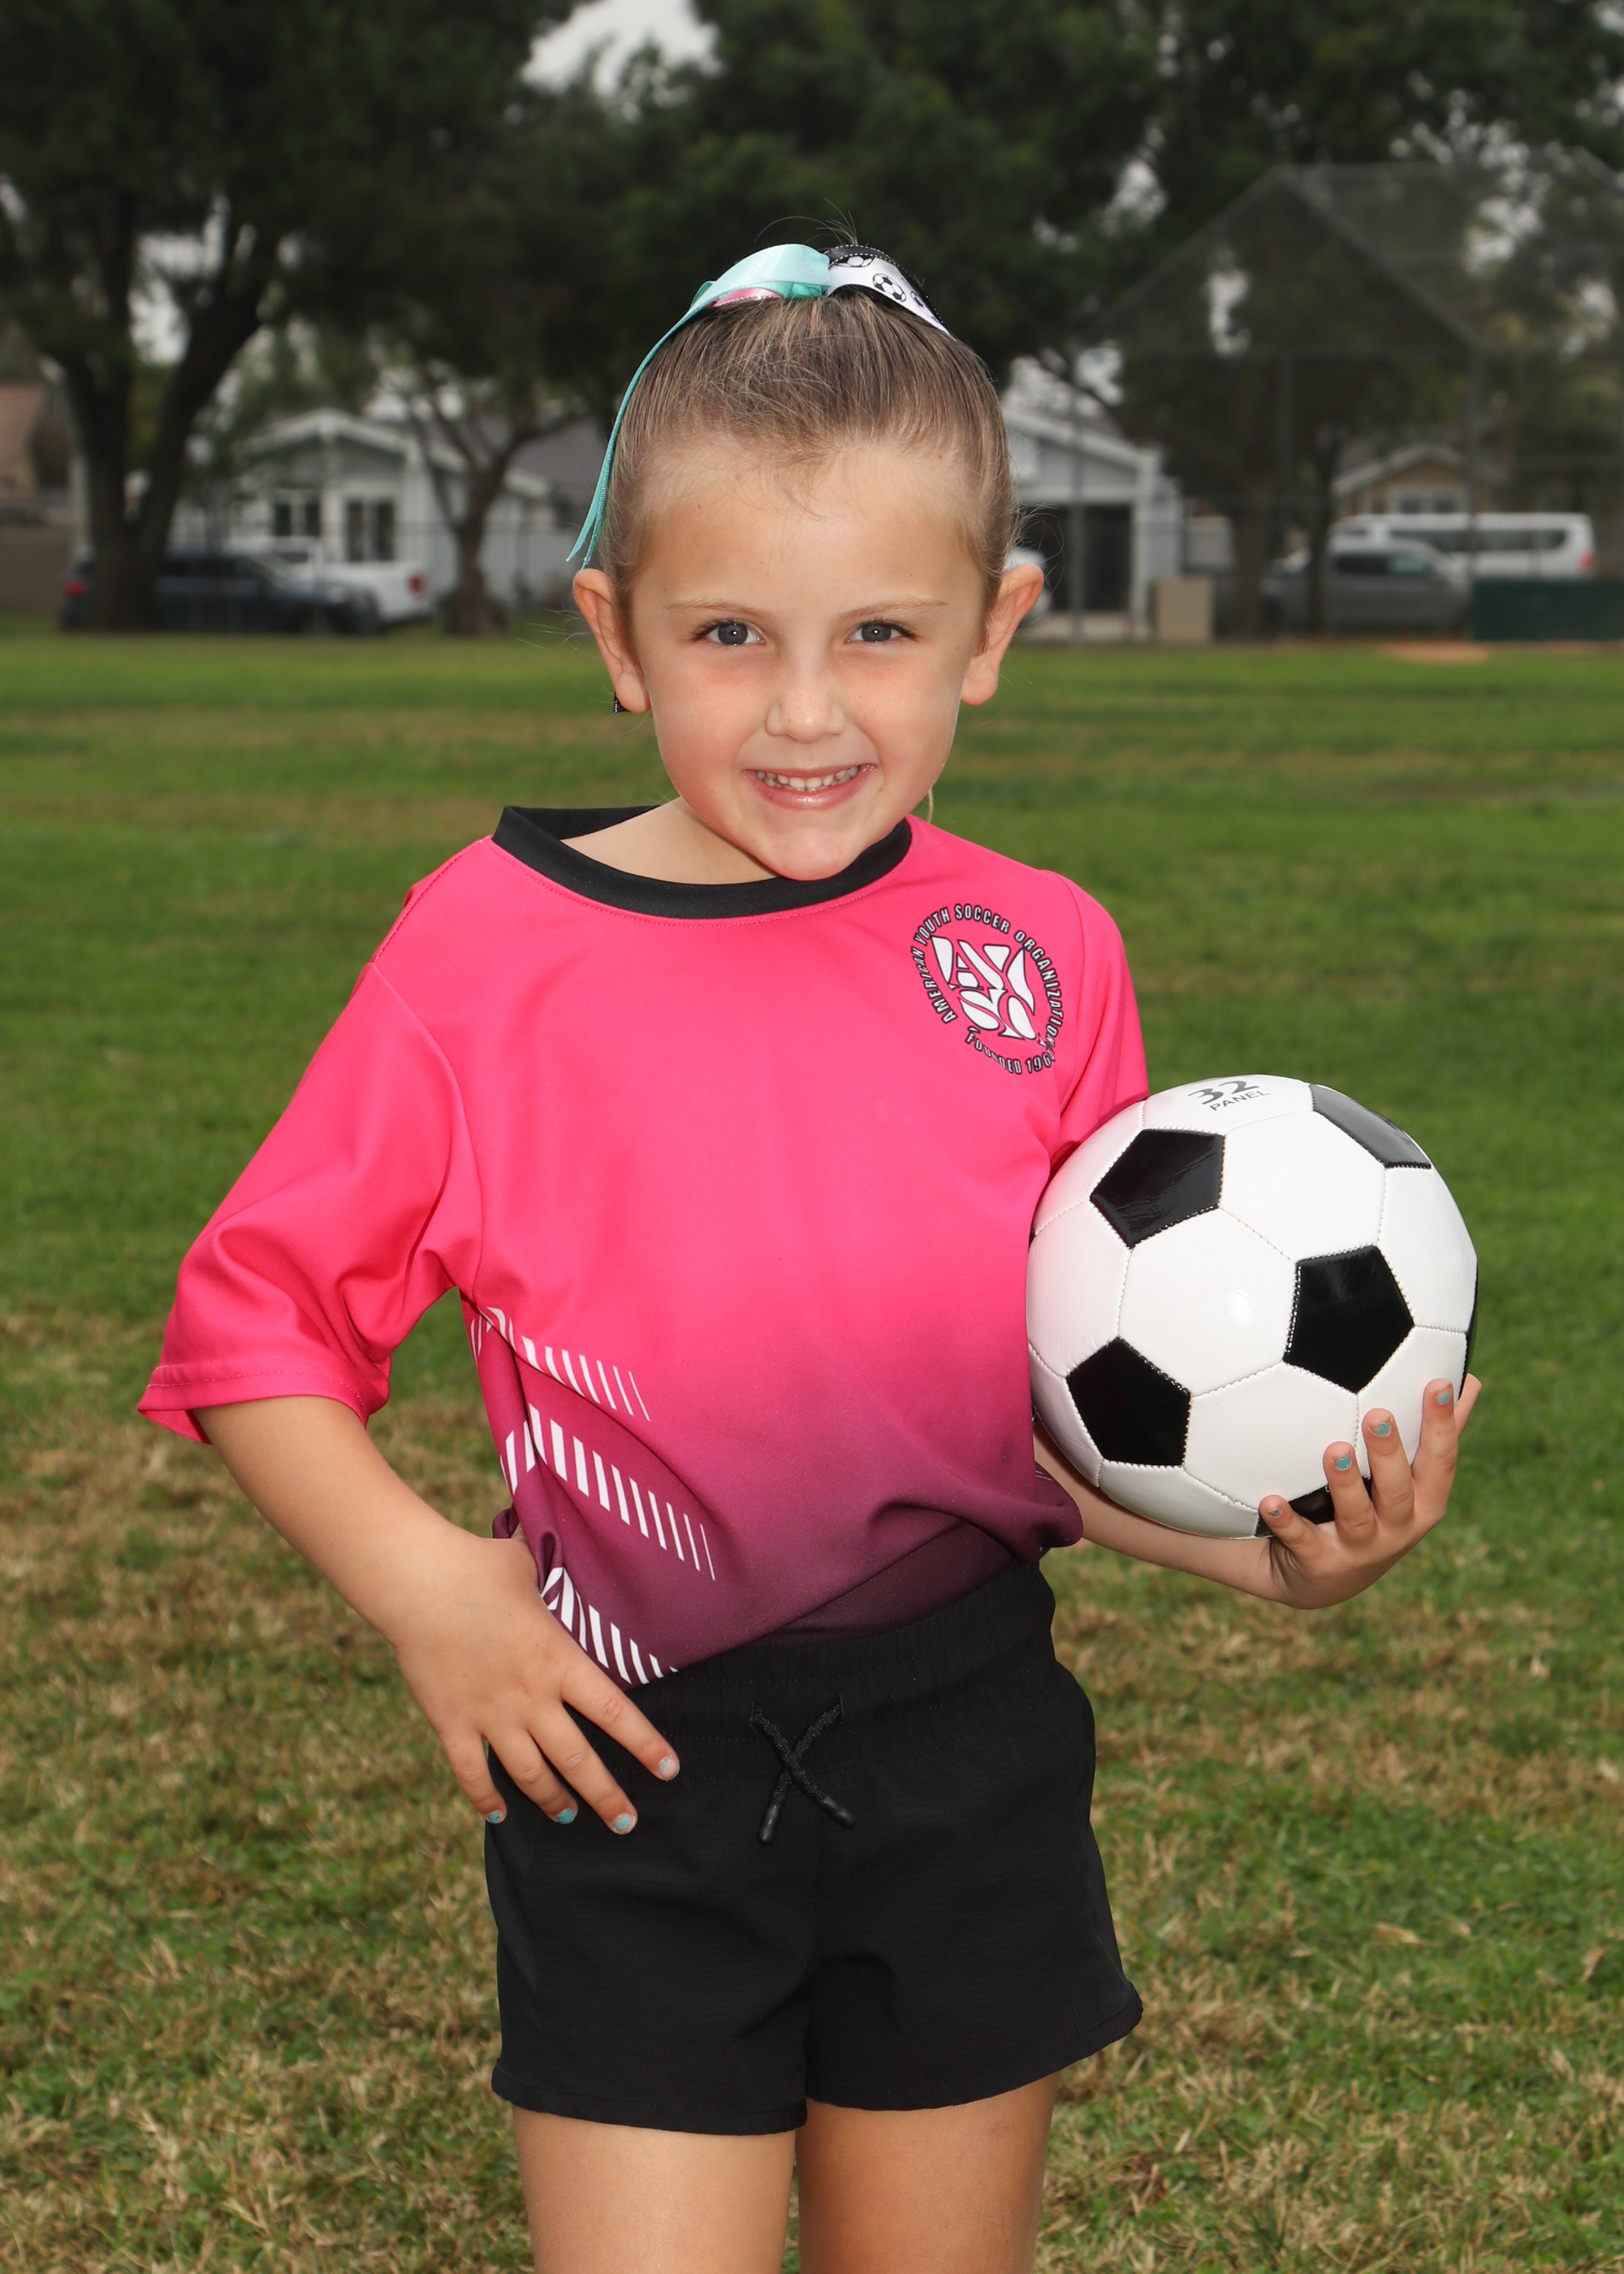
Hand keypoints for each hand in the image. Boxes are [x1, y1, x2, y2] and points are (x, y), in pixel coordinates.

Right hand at [195, 1398, 678, 1838]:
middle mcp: (532, 1697)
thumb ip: (549, 1577)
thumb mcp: (528, 1568)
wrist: (420, 1582)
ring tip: (571, 1817)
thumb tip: (557, 1551)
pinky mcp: (452, 1724)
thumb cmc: (479, 1567)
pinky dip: (486, 1799)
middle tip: (626, 1822)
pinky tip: (499, 1815)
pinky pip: (473, 1774)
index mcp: (560, 1661)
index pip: (615, 1713)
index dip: (646, 1746)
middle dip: (608, 1796)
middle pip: (579, 1761)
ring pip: (532, 1776)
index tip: (669, 1770)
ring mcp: (491, 1715)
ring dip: (554, 1802)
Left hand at [1256, 1374, 1479, 1607]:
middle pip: (1398, 1491)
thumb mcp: (1411, 1481)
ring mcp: (1359, 1549)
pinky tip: (1272, 1501)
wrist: (1323, 1578)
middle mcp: (1397, 1529)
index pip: (1440, 1462)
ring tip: (1335, 1450)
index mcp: (1424, 1503)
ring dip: (1345, 1483)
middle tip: (1378, 1415)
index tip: (1437, 1383)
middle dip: (1390, 1454)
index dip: (1442, 1425)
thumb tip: (1470, 1381)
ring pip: (1355, 1516)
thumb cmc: (1376, 1512)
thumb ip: (1434, 1435)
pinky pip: (1302, 1540)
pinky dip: (1287, 1521)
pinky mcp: (1319, 1561)